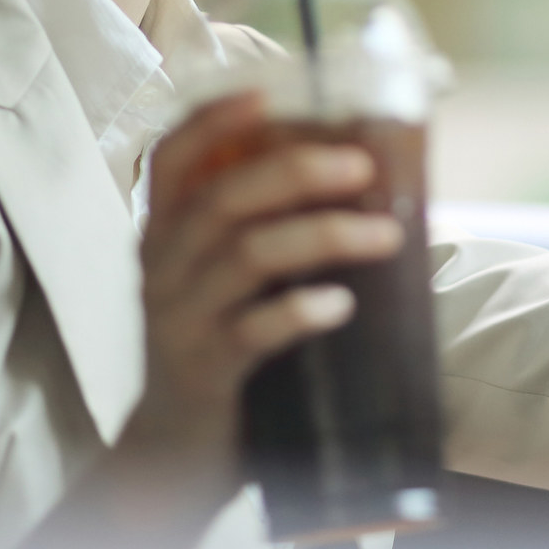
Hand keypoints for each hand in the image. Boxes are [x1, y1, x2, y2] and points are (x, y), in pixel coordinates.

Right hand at [115, 93, 404, 498]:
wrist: (170, 454)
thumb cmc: (214, 345)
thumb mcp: (219, 279)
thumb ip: (261, 229)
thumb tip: (364, 182)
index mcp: (165, 231)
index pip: (172, 156)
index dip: (212, 120)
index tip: (264, 94)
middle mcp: (162, 265)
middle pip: (224, 198)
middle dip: (297, 172)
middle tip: (363, 166)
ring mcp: (178, 318)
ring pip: (247, 256)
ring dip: (322, 237)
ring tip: (386, 238)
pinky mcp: (203, 370)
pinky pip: (251, 331)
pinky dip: (299, 312)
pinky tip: (340, 305)